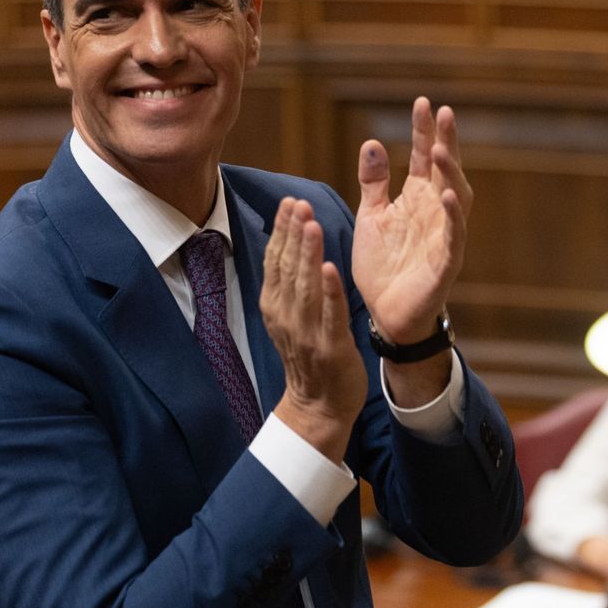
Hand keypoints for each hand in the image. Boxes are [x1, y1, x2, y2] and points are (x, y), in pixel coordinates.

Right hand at [262, 197, 369, 461]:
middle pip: (287, 267)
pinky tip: (332, 267)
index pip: (276, 260)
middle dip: (292, 233)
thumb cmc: (310, 355)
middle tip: (298, 202)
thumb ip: (290, 283)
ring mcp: (306, 332)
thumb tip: (290, 242)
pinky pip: (330, 314)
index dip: (281, 230)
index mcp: (276, 305)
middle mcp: (286, 315)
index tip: (288, 201)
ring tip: (311, 224)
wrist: (319, 405)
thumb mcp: (290, 315)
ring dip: (308, 254)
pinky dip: (330, 291)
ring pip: (306, 286)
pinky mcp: (330, 346)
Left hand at [352, 97, 471, 342]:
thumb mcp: (372, 216)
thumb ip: (374, 182)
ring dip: (451, 174)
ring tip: (440, 150)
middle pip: (446, 171)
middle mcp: (435, 213)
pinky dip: (453, 216)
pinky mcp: (446, 263)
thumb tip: (372, 142)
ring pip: (456, 198)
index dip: (424, 131)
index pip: (424, 158)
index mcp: (417, 199)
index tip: (422, 102)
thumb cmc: (383, 266)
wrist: (385, 315)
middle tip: (443, 112)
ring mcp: (444, 236)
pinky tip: (447, 195)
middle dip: (446, 142)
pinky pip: (454, 235)